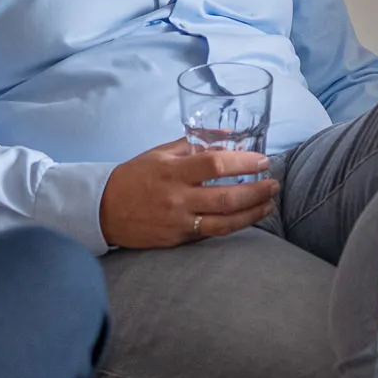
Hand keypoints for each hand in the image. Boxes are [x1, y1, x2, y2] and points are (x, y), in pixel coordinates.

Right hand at [99, 138, 275, 248]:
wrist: (103, 210)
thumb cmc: (134, 177)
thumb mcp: (160, 154)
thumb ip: (194, 145)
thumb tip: (228, 137)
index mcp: (173, 172)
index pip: (215, 165)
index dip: (244, 162)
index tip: (263, 161)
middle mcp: (177, 198)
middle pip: (227, 198)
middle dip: (257, 192)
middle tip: (274, 184)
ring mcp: (178, 222)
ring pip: (225, 223)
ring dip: (252, 214)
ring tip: (269, 205)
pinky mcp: (178, 240)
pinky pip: (211, 234)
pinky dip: (232, 226)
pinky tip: (247, 218)